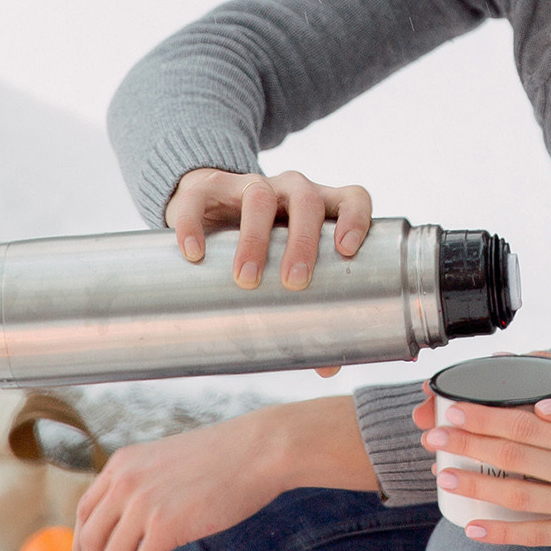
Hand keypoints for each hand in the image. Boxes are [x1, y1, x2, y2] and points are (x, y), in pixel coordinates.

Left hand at [74, 398, 374, 550]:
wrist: (259, 450)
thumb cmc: (225, 457)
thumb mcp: (168, 461)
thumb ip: (144, 483)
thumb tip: (133, 519)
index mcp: (122, 463)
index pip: (84, 511)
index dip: (81, 545)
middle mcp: (124, 481)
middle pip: (91, 539)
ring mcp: (142, 503)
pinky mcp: (165, 526)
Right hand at [164, 167, 373, 294]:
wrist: (210, 207)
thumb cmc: (266, 244)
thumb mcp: (287, 266)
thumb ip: (310, 309)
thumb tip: (329, 367)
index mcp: (321, 206)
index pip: (351, 197)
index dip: (356, 217)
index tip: (347, 250)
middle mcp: (290, 189)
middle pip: (306, 201)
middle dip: (303, 241)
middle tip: (294, 281)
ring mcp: (248, 184)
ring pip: (258, 195)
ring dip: (255, 237)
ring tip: (246, 279)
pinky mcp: (206, 188)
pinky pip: (201, 197)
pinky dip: (195, 224)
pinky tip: (194, 253)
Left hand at [419, 363, 550, 548]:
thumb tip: (541, 402)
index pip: (527, 424)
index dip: (486, 418)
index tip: (453, 410)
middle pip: (517, 458)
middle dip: (469, 446)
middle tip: (432, 437)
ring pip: (522, 498)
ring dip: (479, 486)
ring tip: (443, 475)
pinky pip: (540, 536)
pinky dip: (505, 534)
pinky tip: (474, 528)